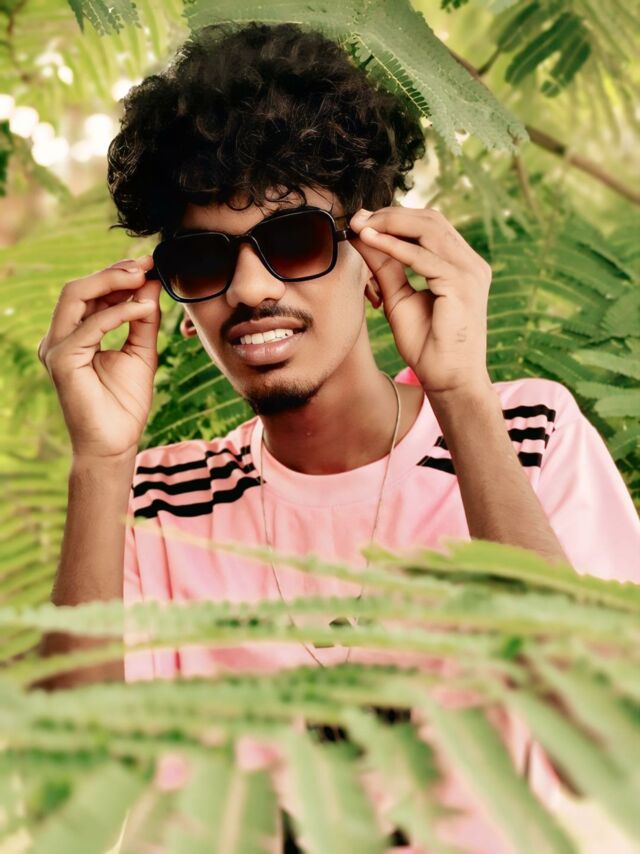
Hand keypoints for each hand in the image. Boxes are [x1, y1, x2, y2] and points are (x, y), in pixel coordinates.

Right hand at [37, 255, 161, 460]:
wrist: (115, 443)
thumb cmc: (125, 403)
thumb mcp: (141, 352)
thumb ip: (144, 319)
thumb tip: (151, 282)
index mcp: (74, 334)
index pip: (91, 293)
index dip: (118, 274)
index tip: (149, 263)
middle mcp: (59, 337)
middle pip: (79, 287)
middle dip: (114, 271)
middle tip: (146, 263)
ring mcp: (56, 347)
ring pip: (75, 295)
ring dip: (112, 281)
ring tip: (143, 276)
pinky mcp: (61, 359)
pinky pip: (90, 325)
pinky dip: (119, 312)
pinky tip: (143, 308)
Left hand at [349, 205, 492, 396]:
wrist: (447, 379)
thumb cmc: (426, 344)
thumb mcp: (399, 297)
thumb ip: (385, 266)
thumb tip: (363, 235)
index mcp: (462, 264)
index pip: (430, 226)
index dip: (395, 218)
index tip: (362, 220)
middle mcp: (471, 263)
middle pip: (431, 220)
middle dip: (390, 215)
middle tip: (358, 218)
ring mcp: (470, 272)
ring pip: (428, 230)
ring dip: (390, 224)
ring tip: (361, 226)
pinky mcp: (462, 284)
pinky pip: (422, 257)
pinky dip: (393, 246)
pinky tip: (370, 242)